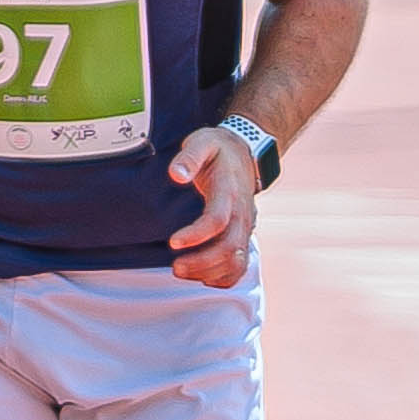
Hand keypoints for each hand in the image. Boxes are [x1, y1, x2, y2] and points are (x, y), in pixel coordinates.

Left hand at [162, 128, 266, 288]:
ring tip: (183, 272)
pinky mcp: (243, 234)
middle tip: (175, 267)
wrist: (245, 152)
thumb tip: (176, 174)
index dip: (196, 235)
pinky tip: (202, 277)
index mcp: (229, 191)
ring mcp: (245, 226)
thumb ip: (189, 157)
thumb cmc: (218, 148)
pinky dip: (224, 277)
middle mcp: (241, 213)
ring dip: (211, 272)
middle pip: (230, 247)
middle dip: (202, 262)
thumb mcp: (202, 141)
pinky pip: (241, 264)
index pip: (218, 220)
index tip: (173, 242)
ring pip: (237, 260)